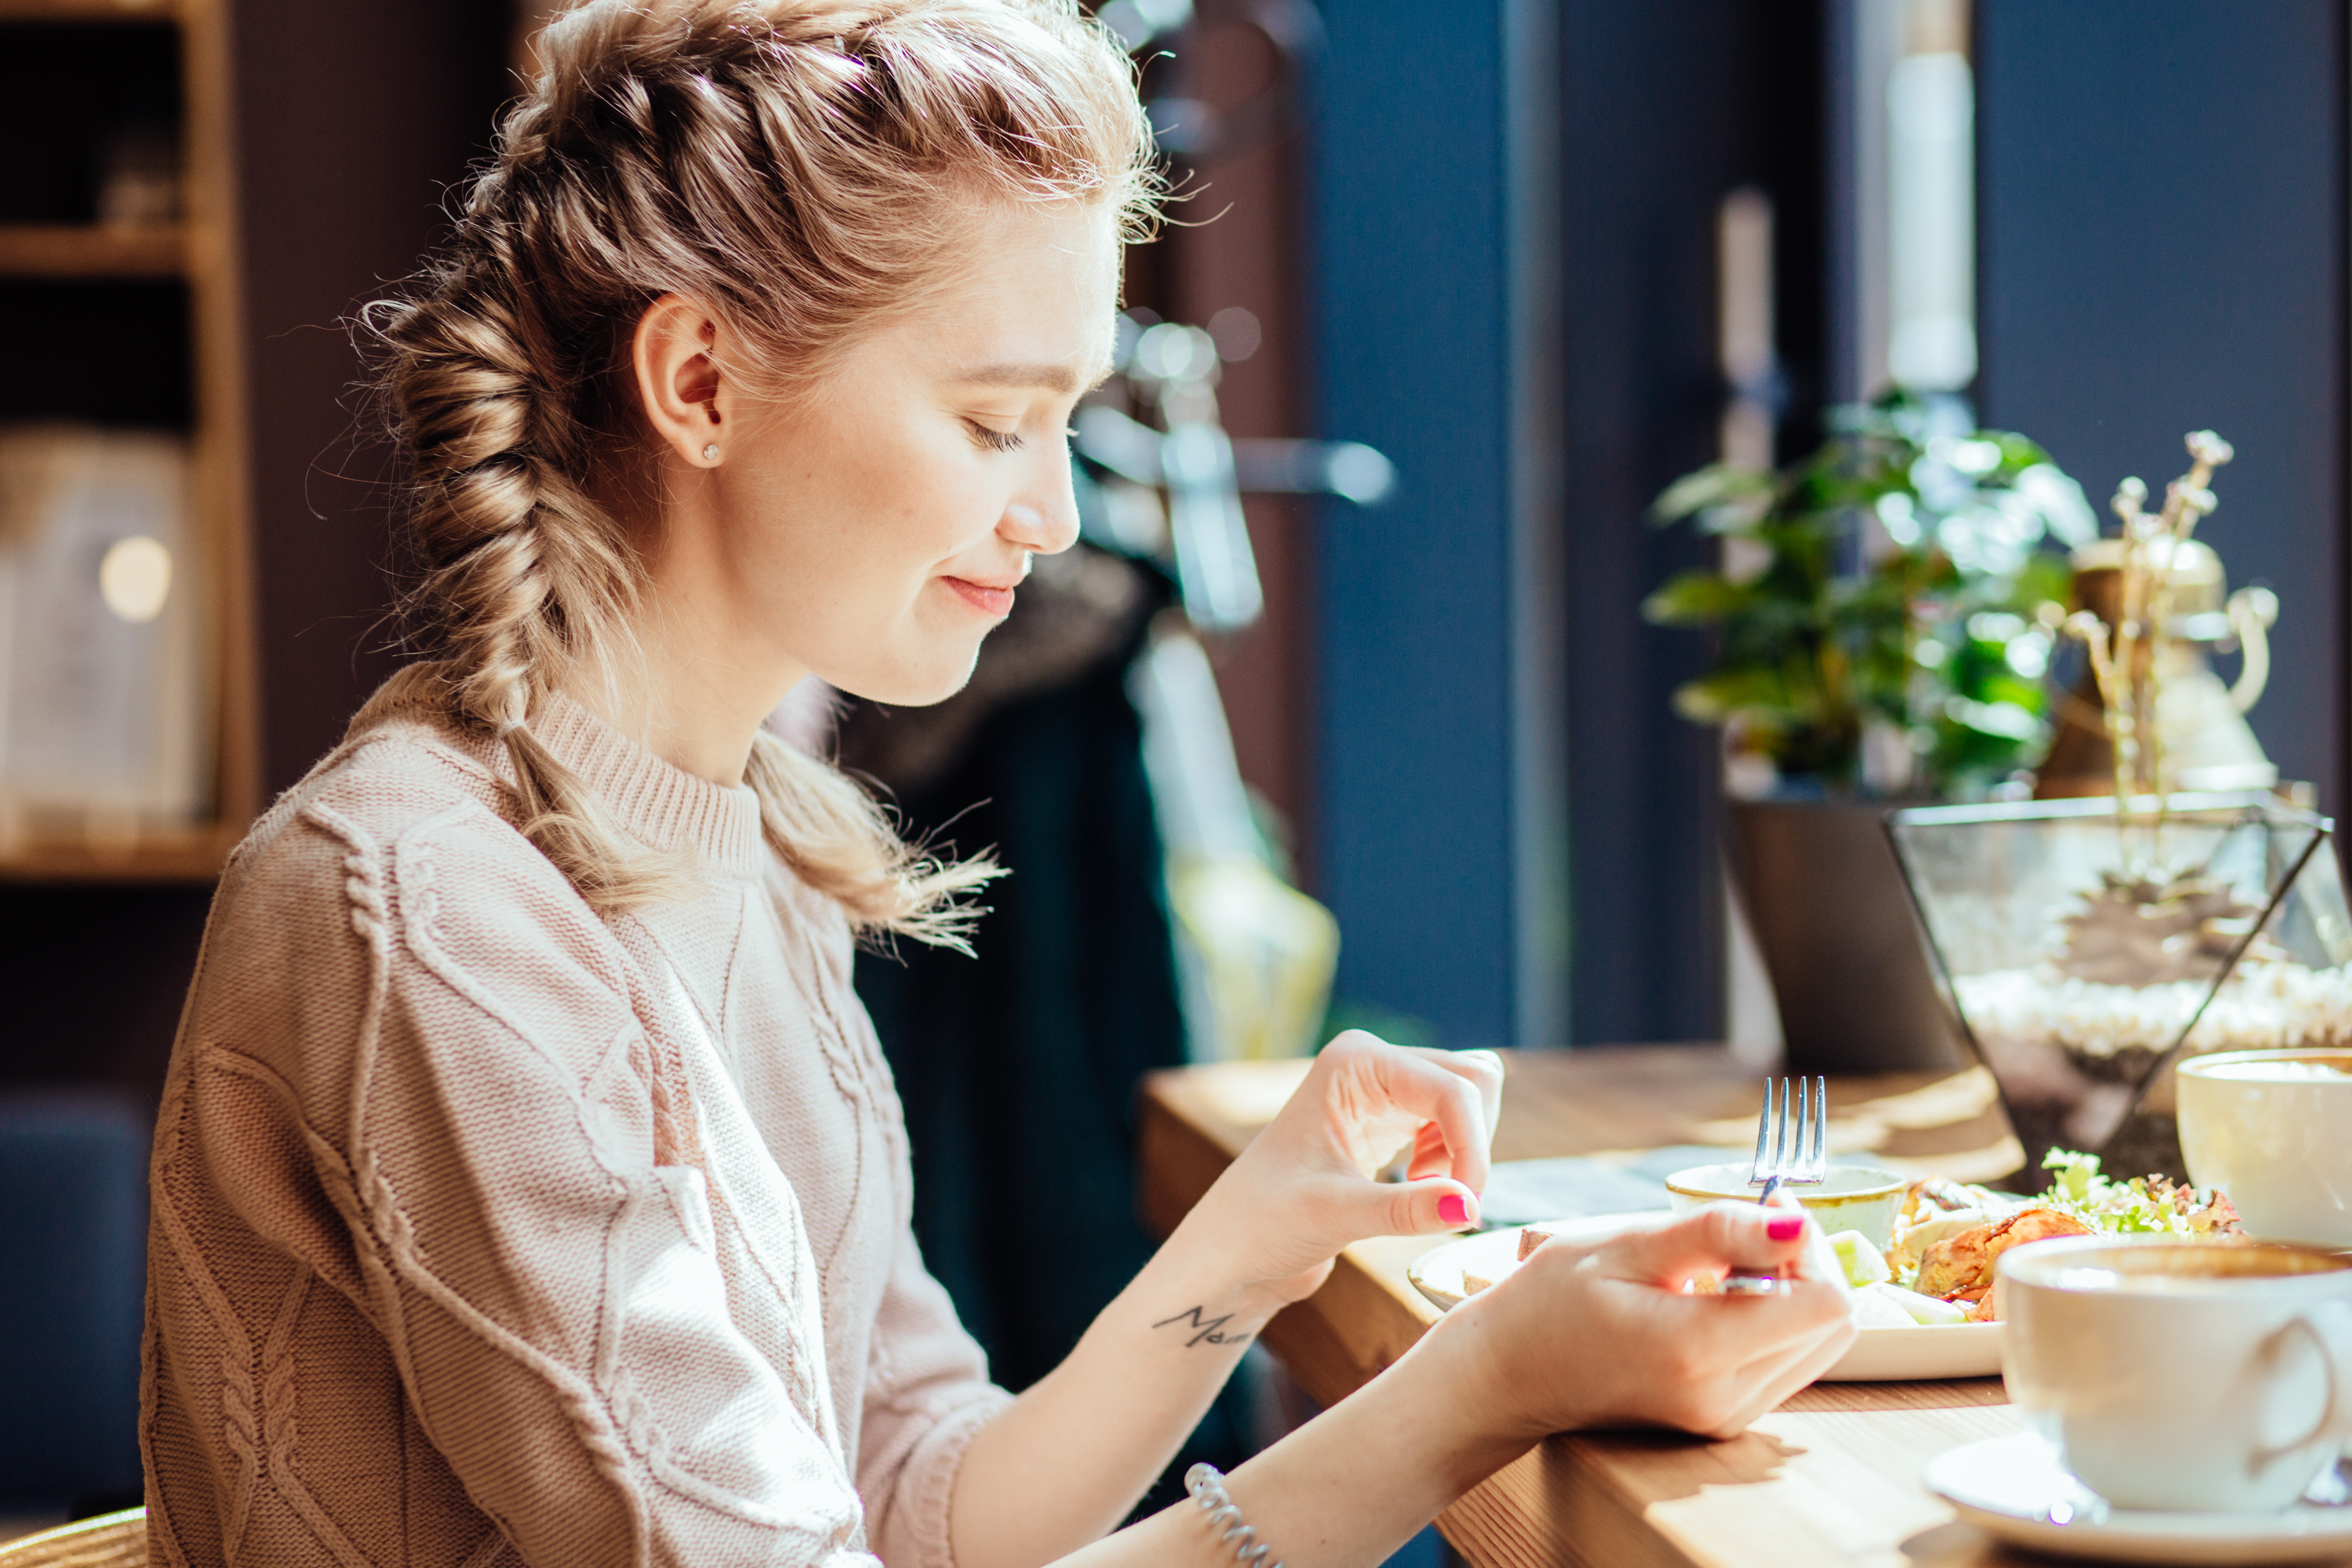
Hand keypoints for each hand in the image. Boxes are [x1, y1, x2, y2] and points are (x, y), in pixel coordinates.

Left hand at [1172, 1032, 1503, 1307]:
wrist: (1233, 1250)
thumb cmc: (1263, 1223)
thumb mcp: (1334, 1215)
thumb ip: (1406, 1209)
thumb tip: (1471, 1206)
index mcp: (1354, 1062)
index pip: (1452, 1088)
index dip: (1472, 1147)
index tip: (1469, 1206)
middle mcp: (1371, 1063)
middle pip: (1473, 1079)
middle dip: (1475, 1142)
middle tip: (1454, 1202)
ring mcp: (1382, 1089)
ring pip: (1470, 1097)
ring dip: (1466, 1150)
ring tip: (1426, 1195)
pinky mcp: (1390, 1120)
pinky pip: (1453, 1121)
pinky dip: (1455, 1157)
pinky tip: (1420, 1188)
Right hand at [1433, 1194, 1856, 1441]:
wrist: (1508, 1373)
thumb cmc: (1550, 1301)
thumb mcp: (1625, 1245)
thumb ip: (1716, 1233)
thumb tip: (1798, 1227)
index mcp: (1699, 1351)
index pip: (1826, 1302)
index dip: (1809, 1245)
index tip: (1764, 1211)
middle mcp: (1724, 1399)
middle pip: (1834, 1326)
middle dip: (1805, 1266)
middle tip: (1746, 1229)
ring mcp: (1726, 1417)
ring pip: (1817, 1346)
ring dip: (1790, 1293)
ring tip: (1722, 1264)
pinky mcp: (1722, 1420)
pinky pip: (1786, 1363)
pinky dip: (1770, 1321)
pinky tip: (1714, 1297)